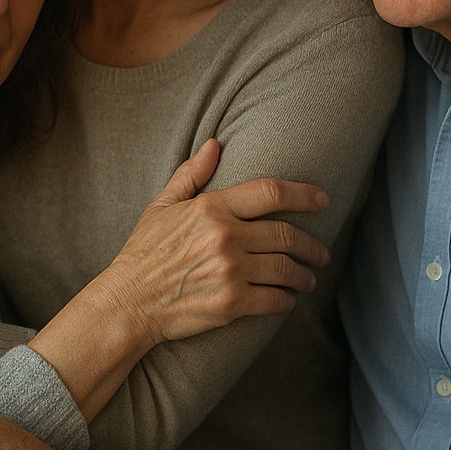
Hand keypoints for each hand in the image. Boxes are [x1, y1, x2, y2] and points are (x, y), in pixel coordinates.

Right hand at [105, 139, 331, 343]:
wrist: (127, 303)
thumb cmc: (143, 253)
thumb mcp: (162, 206)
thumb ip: (192, 174)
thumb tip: (215, 145)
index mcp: (211, 208)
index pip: (270, 193)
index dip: (303, 194)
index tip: (323, 199)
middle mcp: (225, 237)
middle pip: (287, 235)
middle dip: (312, 245)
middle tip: (322, 252)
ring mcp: (230, 271)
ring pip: (287, 269)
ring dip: (305, 275)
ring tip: (309, 278)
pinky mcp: (230, 304)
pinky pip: (274, 301)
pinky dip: (287, 301)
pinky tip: (288, 300)